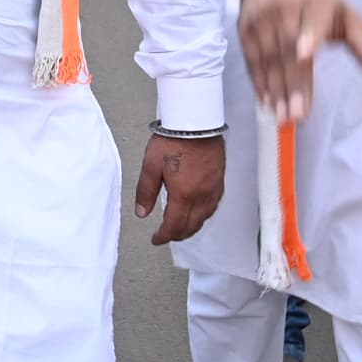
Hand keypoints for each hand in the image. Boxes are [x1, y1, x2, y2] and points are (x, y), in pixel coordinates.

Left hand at [133, 130, 226, 244]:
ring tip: (180, 228)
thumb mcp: (151, 165)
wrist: (197, 122)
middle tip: (166, 236)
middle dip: (178, 235)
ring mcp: (213, 189)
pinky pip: (213, 206)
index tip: (156, 239)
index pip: (174, 225)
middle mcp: (201, 195)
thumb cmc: (174, 139)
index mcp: (184, 194)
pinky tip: (198, 212)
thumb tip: (142, 212)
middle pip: (191, 226)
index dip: (164, 236)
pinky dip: (204, 215)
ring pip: (204, 218)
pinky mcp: (219, 181)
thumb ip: (146, 191)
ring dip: (191, 227)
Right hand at [237, 0, 361, 126]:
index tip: (305, 55)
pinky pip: (252, 61)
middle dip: (293, 83)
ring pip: (269, 59)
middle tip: (297, 113)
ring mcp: (261, 20)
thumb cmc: (318, 5)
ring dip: (275, 90)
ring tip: (283, 117)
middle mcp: (284, 9)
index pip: (312, 21)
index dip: (309, 37)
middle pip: (288, 49)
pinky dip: (259, 84)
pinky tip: (267, 104)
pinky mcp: (245, 31)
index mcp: (315, 4)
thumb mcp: (344, 15)